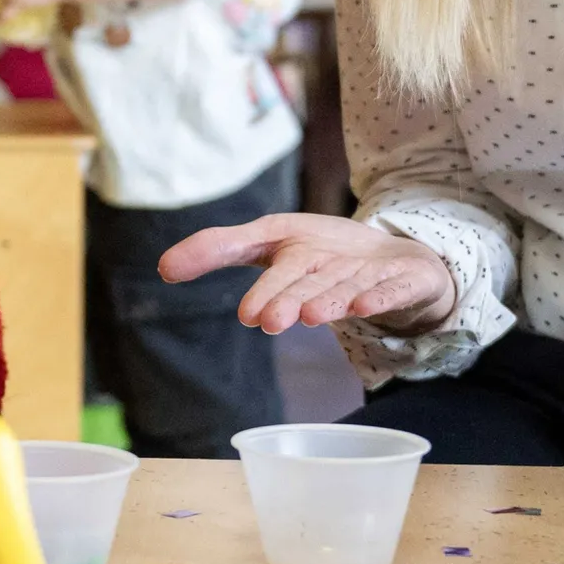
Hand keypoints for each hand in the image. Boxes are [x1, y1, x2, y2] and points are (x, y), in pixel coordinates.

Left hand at [158, 213, 457, 336]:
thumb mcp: (270, 244)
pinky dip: (381, 296)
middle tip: (270, 320)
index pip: (278, 269)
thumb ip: (219, 250)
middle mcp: (332, 258)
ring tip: (312, 315)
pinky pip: (392, 289)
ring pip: (345, 286)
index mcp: (298, 249)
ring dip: (330, 298)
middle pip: (308, 279)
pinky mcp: (402, 280)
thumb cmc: (321, 253)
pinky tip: (366, 307)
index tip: (248, 316)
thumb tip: (162, 267)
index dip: (264, 290)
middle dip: (289, 296)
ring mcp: (368, 270)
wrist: (396, 254)